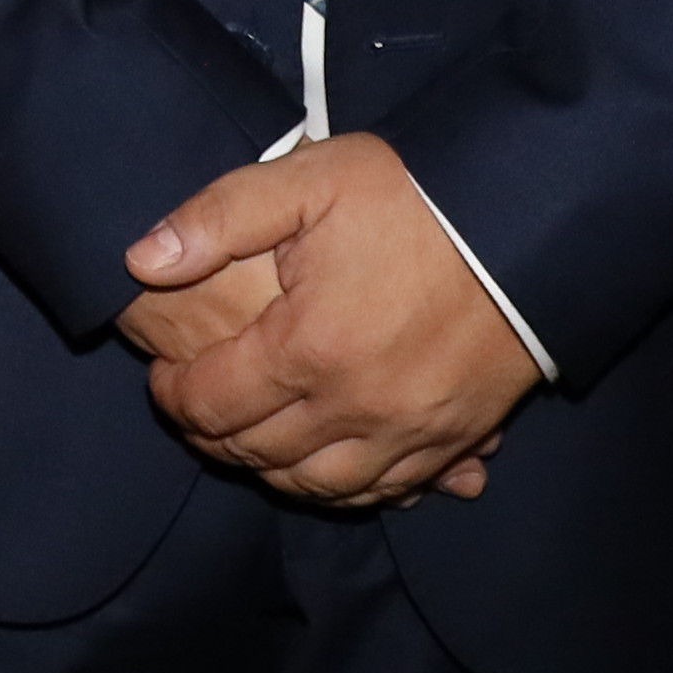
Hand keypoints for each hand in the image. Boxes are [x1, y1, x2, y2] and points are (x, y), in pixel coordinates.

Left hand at [118, 136, 537, 506]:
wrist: (531, 218)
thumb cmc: (416, 194)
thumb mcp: (309, 180)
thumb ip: (218, 219)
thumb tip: (141, 260)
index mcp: (308, 347)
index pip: (210, 402)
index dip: (173, 394)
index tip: (165, 375)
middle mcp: (355, 407)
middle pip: (257, 454)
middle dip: (212, 434)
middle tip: (198, 406)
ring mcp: (410, 434)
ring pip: (317, 488)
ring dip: (272, 470)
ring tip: (253, 437)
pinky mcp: (455, 440)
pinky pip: (385, 492)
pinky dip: (343, 487)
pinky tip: (327, 463)